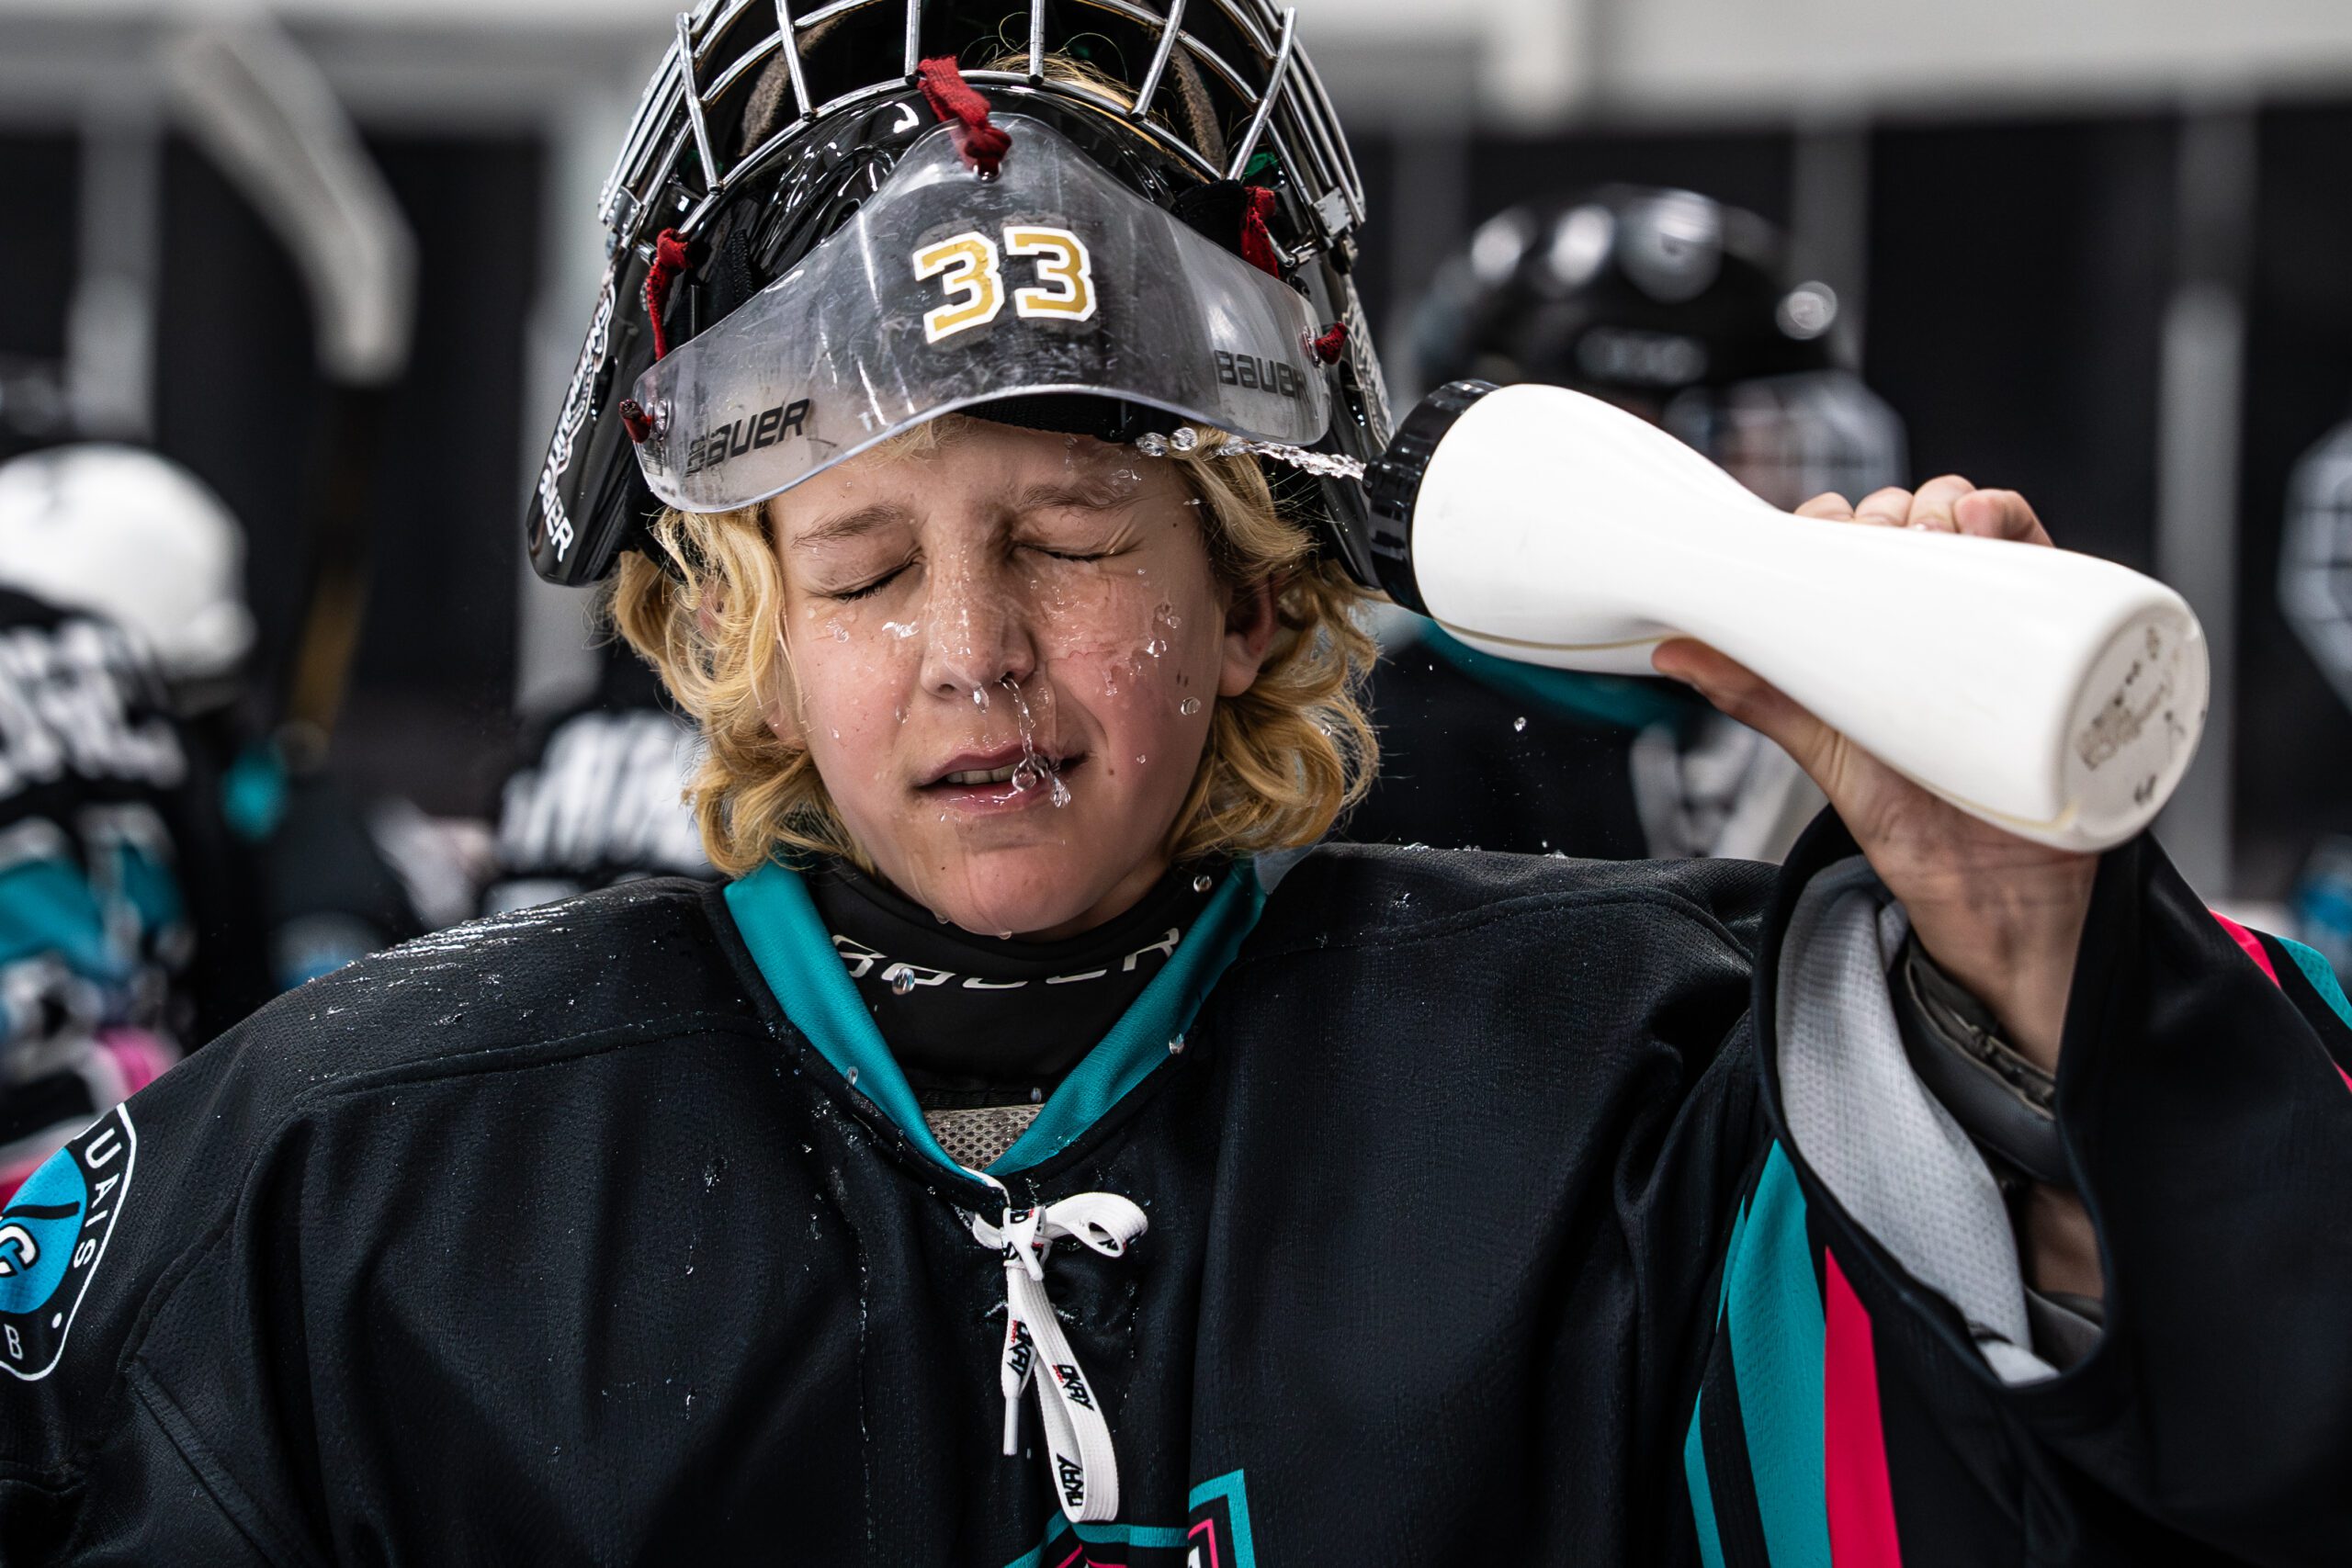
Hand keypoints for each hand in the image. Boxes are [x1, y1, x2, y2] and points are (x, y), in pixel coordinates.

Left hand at [1654, 478, 2102, 1295]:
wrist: (1997, 900)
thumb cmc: (1915, 827)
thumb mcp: (1824, 749)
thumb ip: (1757, 694)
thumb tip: (1672, 649)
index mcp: (1878, 639)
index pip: (1856, 546)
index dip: (1833, 523)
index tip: (1814, 532)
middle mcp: (1943, 625)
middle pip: (1917, 525)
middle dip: (1892, 510)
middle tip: (1874, 543)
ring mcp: (2002, 633)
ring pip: (1978, 532)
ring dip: (1947, 504)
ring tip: (1930, 532)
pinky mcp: (2058, 648)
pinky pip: (2050, 566)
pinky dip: (2016, 524)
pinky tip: (1985, 523)